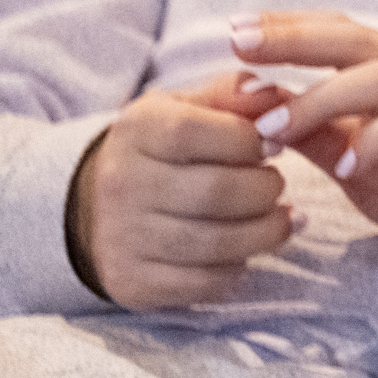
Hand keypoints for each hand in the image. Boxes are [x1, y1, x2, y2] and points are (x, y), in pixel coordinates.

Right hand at [70, 68, 298, 308]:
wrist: (96, 206)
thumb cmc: (165, 148)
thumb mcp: (189, 106)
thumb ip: (234, 93)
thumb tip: (272, 96)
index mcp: (137, 130)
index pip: (196, 132)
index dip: (249, 140)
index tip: (273, 145)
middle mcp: (120, 184)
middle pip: (217, 192)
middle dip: (266, 189)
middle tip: (276, 186)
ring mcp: (121, 238)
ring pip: (217, 243)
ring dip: (266, 232)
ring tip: (281, 218)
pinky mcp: (132, 283)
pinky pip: (204, 284)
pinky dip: (238, 268)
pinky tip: (246, 250)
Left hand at [231, 12, 377, 281]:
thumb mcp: (353, 158)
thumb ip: (314, 130)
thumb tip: (254, 106)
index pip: (341, 33)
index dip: (291, 27)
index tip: (235, 30)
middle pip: (358, 39)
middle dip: (297, 38)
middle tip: (242, 44)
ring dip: (321, 99)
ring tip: (275, 130)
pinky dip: (377, 139)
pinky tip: (345, 165)